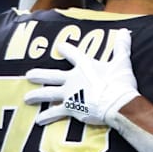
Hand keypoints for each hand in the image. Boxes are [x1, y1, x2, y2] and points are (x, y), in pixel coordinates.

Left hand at [25, 28, 139, 125]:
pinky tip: (39, 120)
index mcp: (84, 66)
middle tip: (29, 75)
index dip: (65, 49)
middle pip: (52, 75)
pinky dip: (47, 117)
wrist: (117, 103)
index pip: (72, 54)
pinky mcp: (70, 108)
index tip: (59, 47)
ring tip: (26, 98)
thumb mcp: (122, 62)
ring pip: (48, 93)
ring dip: (37, 96)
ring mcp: (69, 94)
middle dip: (40, 74)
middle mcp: (73, 79)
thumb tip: (126, 31)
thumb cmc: (119, 82)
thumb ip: (122, 47)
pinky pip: (55, 112)